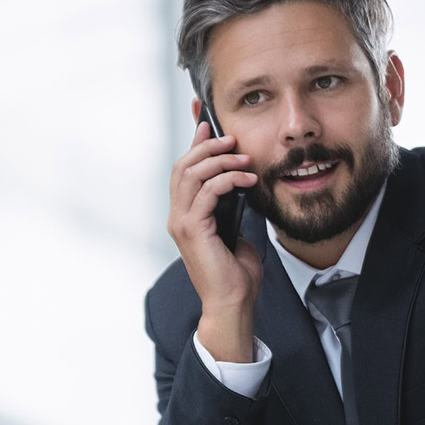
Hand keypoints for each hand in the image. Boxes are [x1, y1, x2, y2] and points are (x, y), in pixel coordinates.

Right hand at [168, 113, 263, 360]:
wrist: (233, 304)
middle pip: (182, 165)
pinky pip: (207, 191)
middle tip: (232, 138)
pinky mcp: (193, 229)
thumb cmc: (236, 274)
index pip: (183, 170)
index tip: (206, 121)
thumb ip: (230, 208)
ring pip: (191, 174)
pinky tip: (247, 179)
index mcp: (185, 216)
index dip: (193, 143)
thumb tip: (240, 185)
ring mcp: (182, 223)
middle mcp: (177, 217)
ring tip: (244, 158)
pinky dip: (228, 179)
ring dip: (220, 160)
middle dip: (207, 145)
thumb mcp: (235, 230)